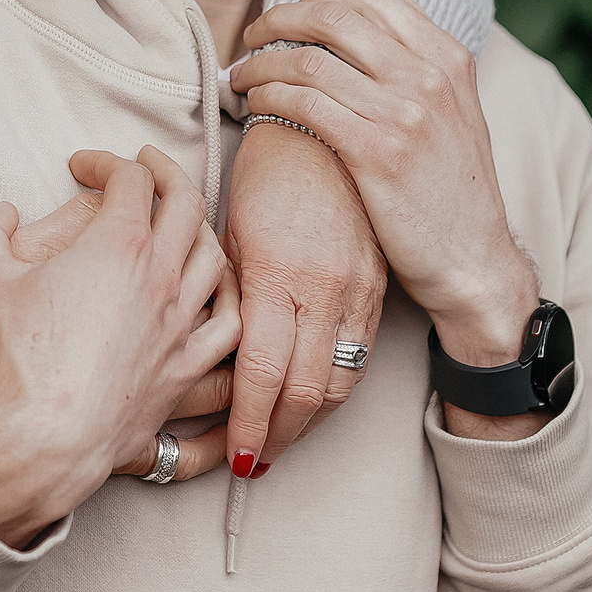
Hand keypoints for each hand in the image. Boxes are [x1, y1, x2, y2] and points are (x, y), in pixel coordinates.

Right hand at [0, 163, 237, 446]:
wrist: (43, 438)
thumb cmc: (18, 360)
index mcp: (119, 245)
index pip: (129, 179)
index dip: (105, 162)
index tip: (84, 167)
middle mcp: (161, 277)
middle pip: (186, 203)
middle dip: (166, 174)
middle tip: (146, 167)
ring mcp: (181, 324)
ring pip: (215, 258)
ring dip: (200, 228)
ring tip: (183, 222)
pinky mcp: (186, 368)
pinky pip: (230, 324)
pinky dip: (229, 298)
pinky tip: (218, 292)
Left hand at [220, 123, 386, 476]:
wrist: (327, 128)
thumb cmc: (268, 170)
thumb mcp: (232, 228)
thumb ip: (229, 291)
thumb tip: (214, 348)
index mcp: (275, 273)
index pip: (263, 373)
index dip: (249, 425)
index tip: (235, 455)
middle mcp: (322, 288)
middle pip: (305, 392)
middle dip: (278, 438)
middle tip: (254, 463)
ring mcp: (355, 289)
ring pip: (338, 381)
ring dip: (309, 421)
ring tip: (281, 440)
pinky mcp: (377, 286)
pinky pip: (359, 354)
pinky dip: (334, 387)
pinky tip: (312, 399)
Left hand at [231, 0, 548, 439]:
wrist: (474, 261)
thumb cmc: (452, 193)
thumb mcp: (455, 115)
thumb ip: (418, 72)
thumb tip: (364, 39)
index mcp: (449, 57)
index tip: (289, 17)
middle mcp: (430, 75)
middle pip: (335, 15)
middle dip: (280, 19)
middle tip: (251, 38)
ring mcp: (405, 112)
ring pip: (309, 58)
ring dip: (261, 62)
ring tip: (241, 77)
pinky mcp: (377, 152)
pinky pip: (304, 102)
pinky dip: (268, 95)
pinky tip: (255, 106)